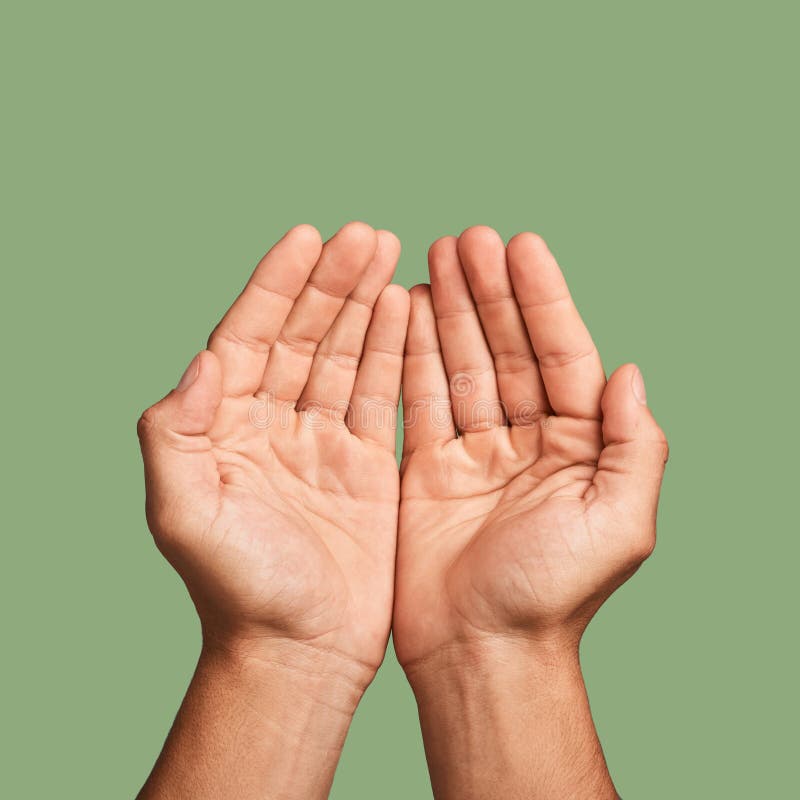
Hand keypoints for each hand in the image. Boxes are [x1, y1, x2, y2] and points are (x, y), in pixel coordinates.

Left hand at [138, 221, 408, 681]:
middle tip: (367, 234)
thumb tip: (203, 360)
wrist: (297, 651)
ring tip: (390, 255)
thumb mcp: (185, 513)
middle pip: (303, 335)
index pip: (248, 336)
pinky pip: (380, 395)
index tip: (307, 237)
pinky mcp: (366, 465)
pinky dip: (393, 352)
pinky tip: (405, 311)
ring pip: (345, 356)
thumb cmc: (238, 591)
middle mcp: (273, 424)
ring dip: (365, 304)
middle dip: (332, 282)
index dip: (276, 285)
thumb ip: (178, 433)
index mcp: (226, 426)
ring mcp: (322, 442)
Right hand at [394, 226, 667, 798]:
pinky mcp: (428, 469)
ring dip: (449, 311)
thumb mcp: (619, 523)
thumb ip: (635, 445)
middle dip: (489, 292)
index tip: (519, 246)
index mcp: (579, 448)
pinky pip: (420, 399)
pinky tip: (404, 312)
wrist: (480, 652)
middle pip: (508, 350)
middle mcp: (528, 442)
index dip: (542, 300)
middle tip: (465, 238)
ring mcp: (475, 452)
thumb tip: (629, 370)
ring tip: (433, 257)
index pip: (562, 355)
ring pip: (461, 365)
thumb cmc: (550, 597)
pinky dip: (412, 355)